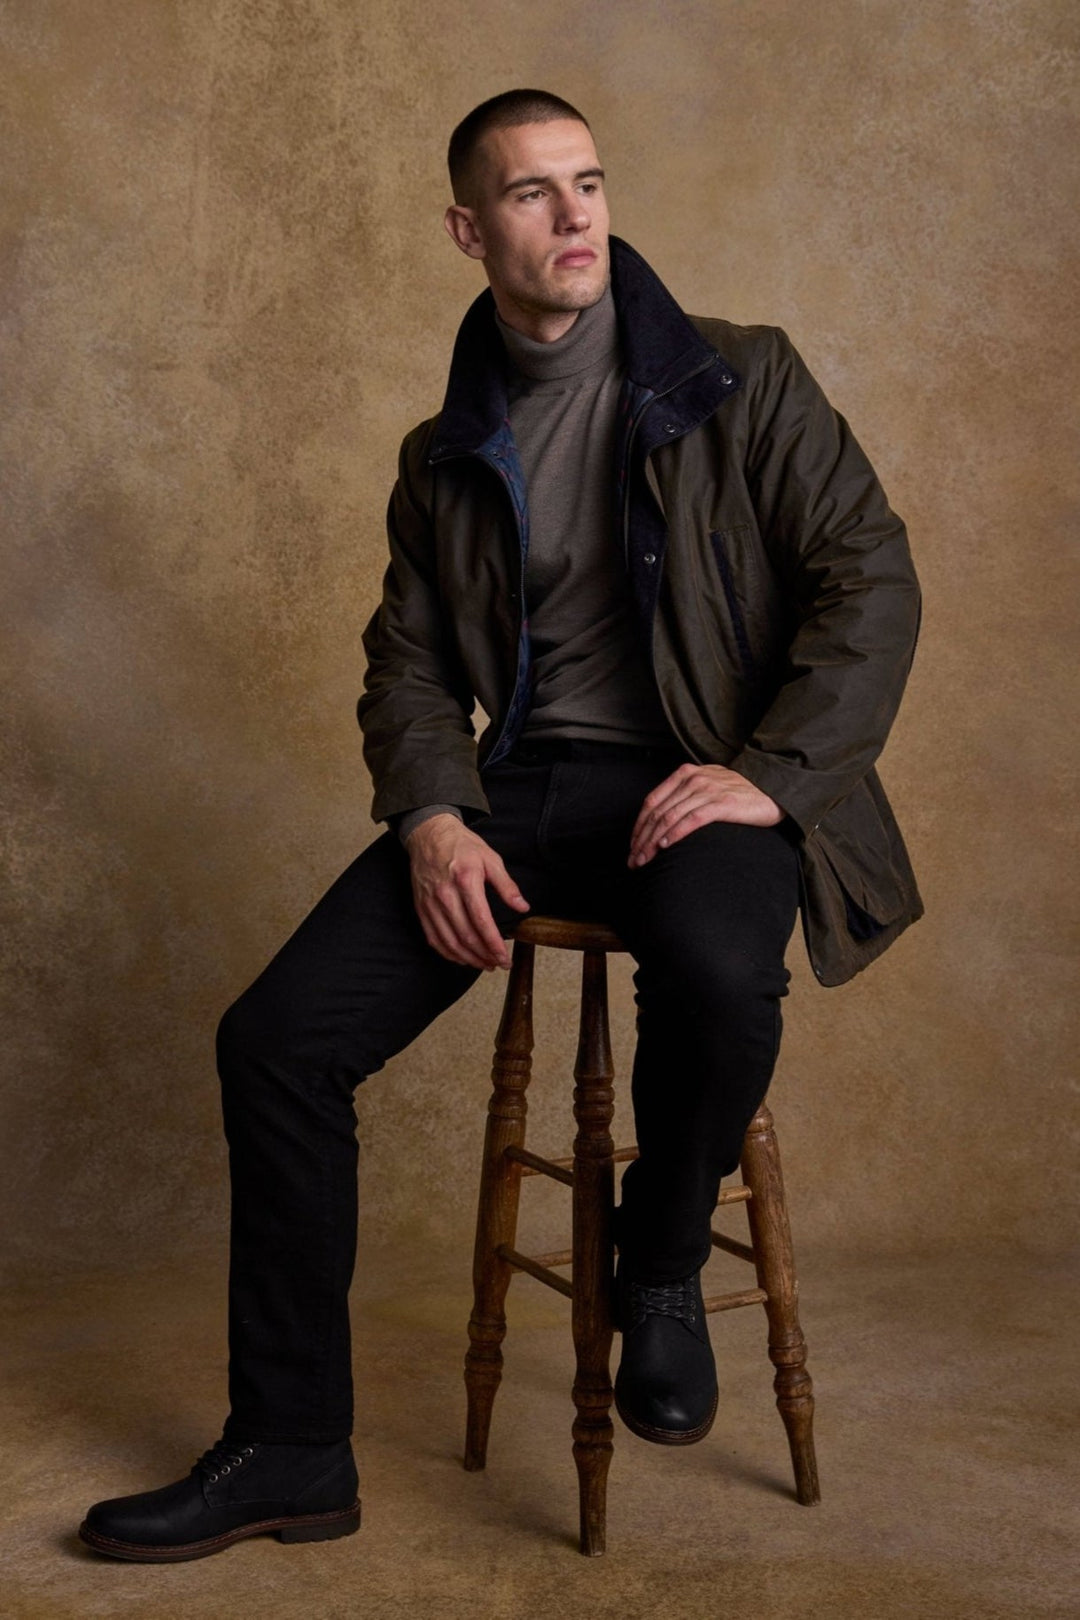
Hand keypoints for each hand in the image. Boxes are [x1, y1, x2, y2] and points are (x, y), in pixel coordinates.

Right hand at [405, 814, 529, 969]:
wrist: (429, 834)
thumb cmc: (462, 845)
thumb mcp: (491, 858)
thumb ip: (507, 885)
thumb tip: (523, 907)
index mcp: (466, 881)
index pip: (482, 922)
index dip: (494, 944)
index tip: (505, 957)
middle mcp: (446, 895)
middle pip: (466, 936)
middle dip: (485, 955)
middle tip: (499, 964)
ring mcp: (431, 904)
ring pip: (449, 942)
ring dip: (468, 959)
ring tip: (484, 964)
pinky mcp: (421, 908)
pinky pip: (434, 939)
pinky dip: (448, 953)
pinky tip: (462, 958)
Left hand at [628, 764, 781, 867]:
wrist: (773, 791)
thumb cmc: (740, 794)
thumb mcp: (707, 786)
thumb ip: (686, 796)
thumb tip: (662, 822)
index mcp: (685, 774)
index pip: (651, 801)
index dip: (638, 826)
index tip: (632, 846)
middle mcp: (693, 780)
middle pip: (657, 812)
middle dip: (641, 839)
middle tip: (634, 860)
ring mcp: (708, 790)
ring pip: (670, 817)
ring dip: (653, 842)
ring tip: (645, 859)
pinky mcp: (722, 803)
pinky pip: (691, 819)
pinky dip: (675, 833)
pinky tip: (666, 846)